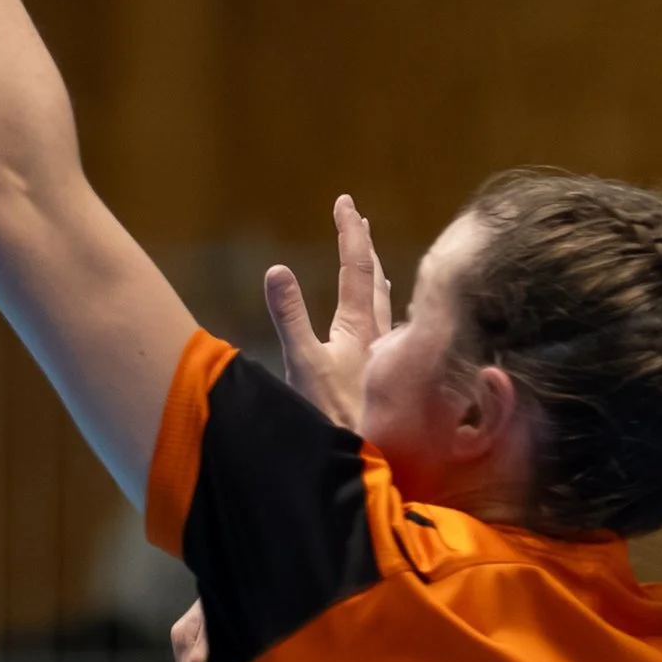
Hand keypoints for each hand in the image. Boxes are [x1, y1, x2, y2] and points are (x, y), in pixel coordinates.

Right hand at [265, 195, 392, 427]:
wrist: (367, 460)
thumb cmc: (335, 417)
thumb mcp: (304, 364)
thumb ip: (290, 317)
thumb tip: (277, 270)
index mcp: (360, 326)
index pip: (356, 266)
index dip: (349, 231)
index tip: (344, 201)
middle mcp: (379, 336)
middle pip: (375, 281)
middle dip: (364, 249)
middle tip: (359, 222)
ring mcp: (382, 357)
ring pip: (384, 308)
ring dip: (375, 281)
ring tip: (374, 267)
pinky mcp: (381, 378)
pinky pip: (385, 334)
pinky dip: (379, 317)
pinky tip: (381, 330)